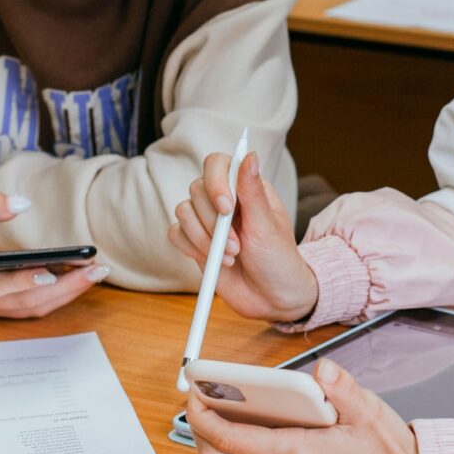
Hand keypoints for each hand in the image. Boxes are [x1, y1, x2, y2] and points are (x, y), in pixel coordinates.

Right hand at [0, 189, 106, 318]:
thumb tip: (21, 204)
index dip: (23, 282)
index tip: (52, 272)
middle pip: (25, 303)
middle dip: (65, 288)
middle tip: (97, 268)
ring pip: (29, 309)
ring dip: (65, 294)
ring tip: (95, 272)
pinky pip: (25, 306)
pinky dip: (51, 295)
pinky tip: (73, 276)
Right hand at [169, 150, 318, 321]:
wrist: (271, 299)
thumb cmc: (278, 260)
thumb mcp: (268, 226)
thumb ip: (253, 191)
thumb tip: (249, 154)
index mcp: (246, 188)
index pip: (217, 163)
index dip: (215, 181)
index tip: (226, 208)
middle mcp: (224, 199)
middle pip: (197, 188)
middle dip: (213, 222)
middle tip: (236, 247)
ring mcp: (207, 220)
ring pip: (182, 211)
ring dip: (203, 238)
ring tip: (229, 257)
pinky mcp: (194, 242)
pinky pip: (175, 233)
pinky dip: (190, 248)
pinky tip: (213, 261)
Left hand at [187, 360, 420, 453]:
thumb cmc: (387, 451)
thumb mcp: (368, 410)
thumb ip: (342, 387)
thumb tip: (323, 369)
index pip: (231, 438)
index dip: (203, 416)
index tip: (194, 393)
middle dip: (197, 430)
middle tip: (197, 400)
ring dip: (211, 445)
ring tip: (212, 412)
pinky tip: (240, 429)